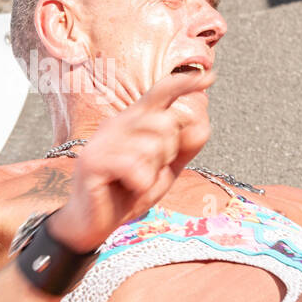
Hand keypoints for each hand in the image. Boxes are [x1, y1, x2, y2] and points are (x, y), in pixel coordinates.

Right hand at [49, 68, 213, 252]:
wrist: (93, 224)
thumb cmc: (127, 194)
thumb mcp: (164, 171)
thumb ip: (183, 149)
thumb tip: (203, 123)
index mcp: (133, 122)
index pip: (160, 93)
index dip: (183, 84)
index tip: (209, 76)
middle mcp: (117, 124)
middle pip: (165, 123)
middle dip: (168, 153)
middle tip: (149, 173)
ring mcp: (102, 141)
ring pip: (152, 146)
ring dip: (152, 172)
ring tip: (135, 183)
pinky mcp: (93, 161)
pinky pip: (134, 166)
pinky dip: (140, 183)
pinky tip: (127, 188)